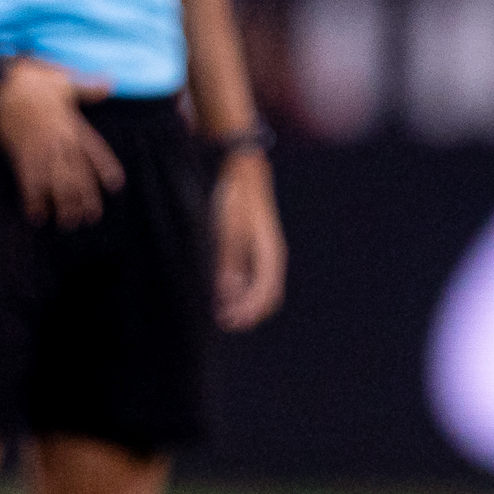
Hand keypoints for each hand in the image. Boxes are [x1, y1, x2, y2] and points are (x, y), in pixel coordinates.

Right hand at [0, 58, 121, 227]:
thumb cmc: (31, 77)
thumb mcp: (63, 80)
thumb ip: (88, 88)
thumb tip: (111, 83)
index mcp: (71, 123)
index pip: (94, 150)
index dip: (105, 168)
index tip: (116, 185)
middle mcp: (58, 138)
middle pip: (77, 172)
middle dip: (84, 195)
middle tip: (91, 217)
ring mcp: (39, 147)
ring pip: (56, 181)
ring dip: (62, 203)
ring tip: (68, 223)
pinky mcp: (18, 152)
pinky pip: (28, 179)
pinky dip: (32, 199)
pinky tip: (36, 216)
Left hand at [212, 150, 285, 331]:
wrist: (243, 171)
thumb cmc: (235, 199)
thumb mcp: (228, 231)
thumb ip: (227, 264)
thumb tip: (226, 294)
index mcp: (270, 254)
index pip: (266, 294)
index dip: (249, 312)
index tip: (230, 321)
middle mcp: (272, 257)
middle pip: (268, 297)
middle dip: (248, 313)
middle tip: (225, 322)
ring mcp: (265, 253)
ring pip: (261, 289)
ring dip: (244, 303)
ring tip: (221, 311)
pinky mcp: (255, 248)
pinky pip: (253, 278)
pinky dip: (241, 290)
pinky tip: (224, 292)